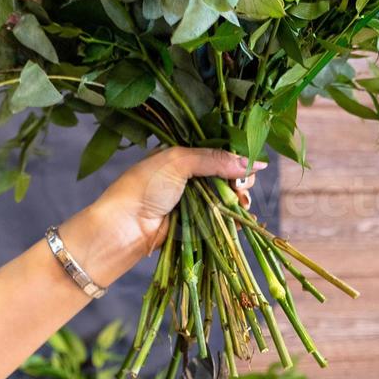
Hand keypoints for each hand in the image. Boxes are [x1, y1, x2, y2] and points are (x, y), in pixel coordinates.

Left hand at [91, 146, 266, 253]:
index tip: (250, 164)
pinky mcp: (194, 222)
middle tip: (243, 186)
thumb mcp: (178, 162)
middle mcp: (187, 175)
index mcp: (180, 155)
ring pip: (225, 195)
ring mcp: (191, 199)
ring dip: (238, 198)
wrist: (124, 228)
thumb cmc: (144, 187)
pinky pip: (219, 216)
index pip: (216, 151)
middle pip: (225, 173)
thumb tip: (255, 163)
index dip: (235, 157)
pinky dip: (232, 216)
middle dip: (240, 178)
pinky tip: (240, 216)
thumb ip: (215, 160)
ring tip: (241, 202)